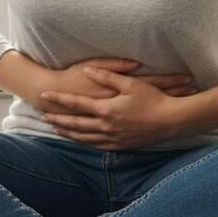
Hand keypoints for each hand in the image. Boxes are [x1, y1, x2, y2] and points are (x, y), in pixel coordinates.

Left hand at [39, 65, 192, 150]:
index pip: (76, 104)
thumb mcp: (130, 83)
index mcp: (106, 110)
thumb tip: (89, 70)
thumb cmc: (153, 99)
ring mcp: (114, 138)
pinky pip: (99, 146)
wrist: (173, 120)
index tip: (44, 96)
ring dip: (70, 133)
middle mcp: (107, 126)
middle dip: (59, 120)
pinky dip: (87, 143)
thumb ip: (107, 76)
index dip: (59, 100)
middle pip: (76, 124)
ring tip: (57, 129)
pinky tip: (82, 141)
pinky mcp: (122, 146)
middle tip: (44, 116)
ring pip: (85, 138)